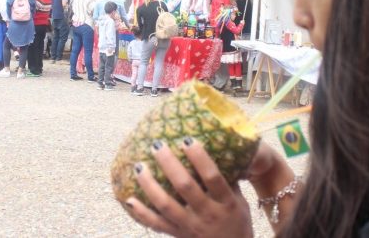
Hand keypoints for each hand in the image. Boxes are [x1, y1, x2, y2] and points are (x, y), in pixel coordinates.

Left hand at [125, 139, 253, 237]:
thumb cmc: (237, 221)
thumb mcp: (240, 200)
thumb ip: (228, 178)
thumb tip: (219, 147)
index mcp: (226, 202)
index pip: (212, 176)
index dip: (199, 157)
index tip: (186, 139)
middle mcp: (207, 213)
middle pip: (185, 186)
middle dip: (169, 164)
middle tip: (157, 145)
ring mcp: (190, 226)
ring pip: (166, 205)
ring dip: (150, 184)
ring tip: (139, 166)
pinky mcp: (178, 234)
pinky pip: (156, 224)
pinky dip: (141, 212)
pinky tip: (129, 199)